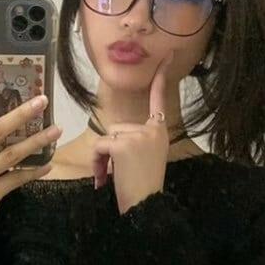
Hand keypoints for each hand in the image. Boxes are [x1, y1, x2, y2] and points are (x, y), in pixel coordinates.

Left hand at [91, 50, 174, 214]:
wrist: (146, 208)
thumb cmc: (143, 189)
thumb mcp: (145, 159)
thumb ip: (135, 142)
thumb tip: (112, 140)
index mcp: (160, 132)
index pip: (160, 99)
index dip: (162, 77)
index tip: (167, 56)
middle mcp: (153, 130)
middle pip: (117, 126)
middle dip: (111, 149)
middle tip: (118, 172)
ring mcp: (139, 136)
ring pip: (107, 136)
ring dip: (102, 157)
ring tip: (112, 177)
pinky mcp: (124, 145)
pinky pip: (100, 146)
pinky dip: (97, 163)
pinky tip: (105, 179)